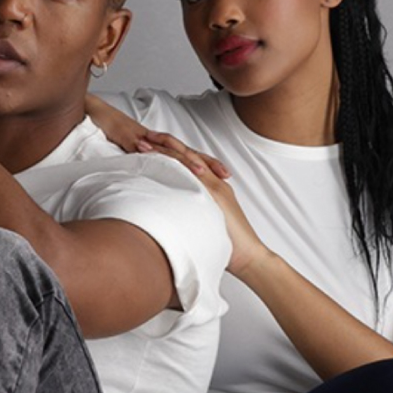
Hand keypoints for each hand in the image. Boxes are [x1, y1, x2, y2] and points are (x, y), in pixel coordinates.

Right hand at [83, 96, 231, 179]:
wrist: (94, 112)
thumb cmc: (112, 135)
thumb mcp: (132, 156)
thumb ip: (146, 167)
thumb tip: (159, 184)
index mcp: (158, 146)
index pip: (186, 155)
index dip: (207, 164)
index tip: (226, 176)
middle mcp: (154, 139)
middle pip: (184, 150)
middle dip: (205, 162)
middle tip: (224, 175)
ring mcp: (139, 135)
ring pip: (165, 147)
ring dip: (182, 158)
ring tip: (199, 170)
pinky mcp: (122, 133)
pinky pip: (134, 141)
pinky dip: (142, 147)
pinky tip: (150, 152)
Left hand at [137, 137, 266, 274]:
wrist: (249, 255)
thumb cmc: (229, 245)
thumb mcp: (208, 223)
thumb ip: (195, 213)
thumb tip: (175, 216)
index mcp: (212, 187)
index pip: (188, 162)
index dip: (169, 152)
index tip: (150, 146)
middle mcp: (214, 183)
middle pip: (186, 156)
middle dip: (164, 145)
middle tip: (143, 137)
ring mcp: (215, 187)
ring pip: (187, 160)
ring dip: (165, 151)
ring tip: (146, 143)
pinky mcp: (216, 195)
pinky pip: (194, 174)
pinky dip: (177, 165)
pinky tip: (160, 159)